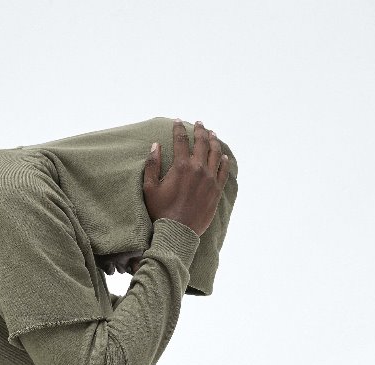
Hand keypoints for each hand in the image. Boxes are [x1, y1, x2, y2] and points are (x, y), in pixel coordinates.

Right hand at [142, 119, 229, 236]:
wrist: (177, 233)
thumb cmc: (160, 212)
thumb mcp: (150, 188)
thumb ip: (152, 165)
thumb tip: (156, 146)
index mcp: (181, 166)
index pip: (181, 140)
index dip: (178, 129)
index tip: (177, 121)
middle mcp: (198, 169)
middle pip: (201, 143)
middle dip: (199, 130)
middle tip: (199, 124)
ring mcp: (210, 179)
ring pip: (215, 154)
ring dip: (214, 141)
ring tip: (212, 134)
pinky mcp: (216, 191)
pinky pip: (224, 172)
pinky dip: (224, 162)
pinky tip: (224, 157)